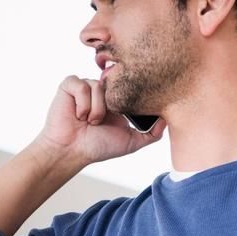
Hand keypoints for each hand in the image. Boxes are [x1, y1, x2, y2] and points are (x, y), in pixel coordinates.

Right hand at [32, 75, 166, 165]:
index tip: (128, 112)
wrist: (72, 151)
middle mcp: (102, 91)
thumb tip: (167, 121)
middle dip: (112, 105)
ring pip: (99, 86)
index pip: (129, 87)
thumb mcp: (131, 142)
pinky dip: (83, 103)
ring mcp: (86, 86)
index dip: (131, 96)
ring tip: (90, 122)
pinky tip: (79, 115)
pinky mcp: (70, 85)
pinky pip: (82, 85)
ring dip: (97, 109)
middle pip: (115, 84)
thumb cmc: (98, 147)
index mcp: (116, 100)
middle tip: (105, 121)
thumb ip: (151, 134)